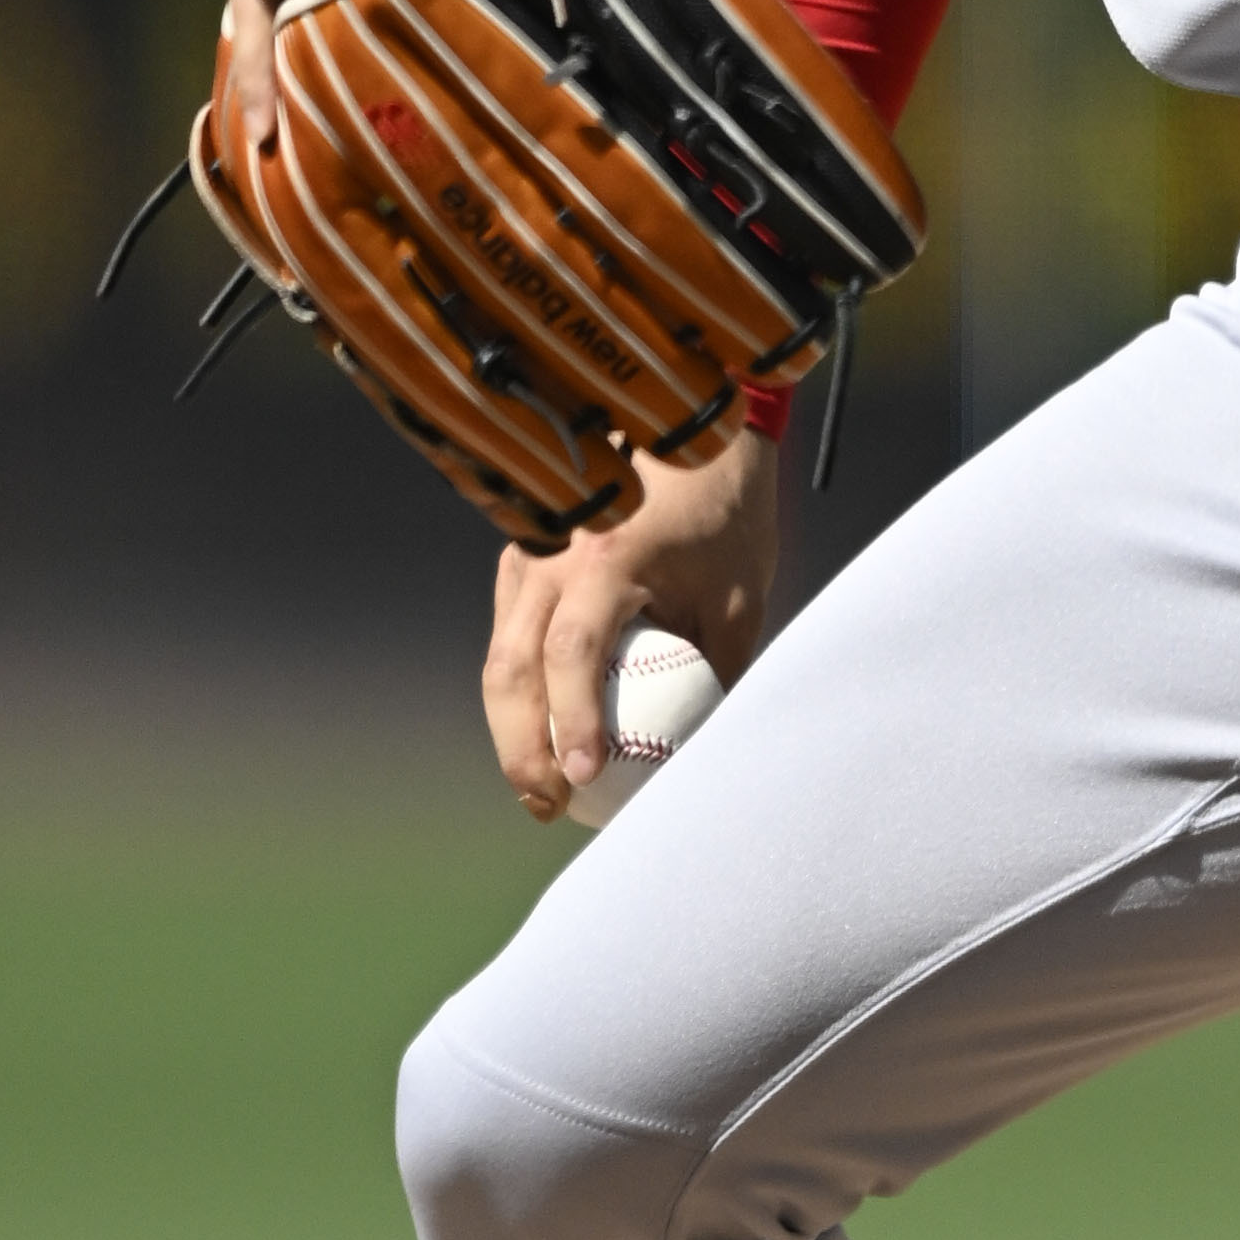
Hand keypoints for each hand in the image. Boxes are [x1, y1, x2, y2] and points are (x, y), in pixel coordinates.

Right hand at [483, 429, 783, 822]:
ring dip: (513, 727)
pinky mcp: (522, 557)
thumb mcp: (740, 595)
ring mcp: (528, 553)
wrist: (689, 431)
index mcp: (607, 558)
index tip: (587, 780)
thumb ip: (717, 671)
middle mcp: (552, 554)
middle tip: (548, 808)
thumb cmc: (726, 514)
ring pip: (499, 656)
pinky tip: (544, 733)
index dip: (572, 723)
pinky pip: (508, 635)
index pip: (571, 654)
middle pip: (511, 668)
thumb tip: (705, 751)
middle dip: (522, 749)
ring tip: (542, 789)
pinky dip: (520, 691)